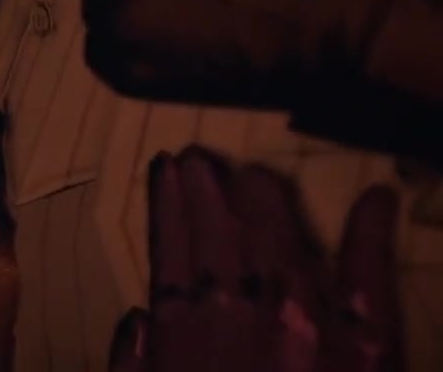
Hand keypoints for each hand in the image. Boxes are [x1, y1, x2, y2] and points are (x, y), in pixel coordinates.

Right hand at [108, 146, 403, 371]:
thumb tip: (138, 321)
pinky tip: (376, 198)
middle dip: (212, 190)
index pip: (172, 251)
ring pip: (281, 240)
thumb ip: (135, 367)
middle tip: (207, 160)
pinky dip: (372, 235)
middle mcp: (243, 317)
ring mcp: (307, 325)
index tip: (167, 169)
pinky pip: (369, 279)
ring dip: (265, 199)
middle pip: (222, 234)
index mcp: (185, 337)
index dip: (168, 205)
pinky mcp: (368, 349)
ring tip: (252, 174)